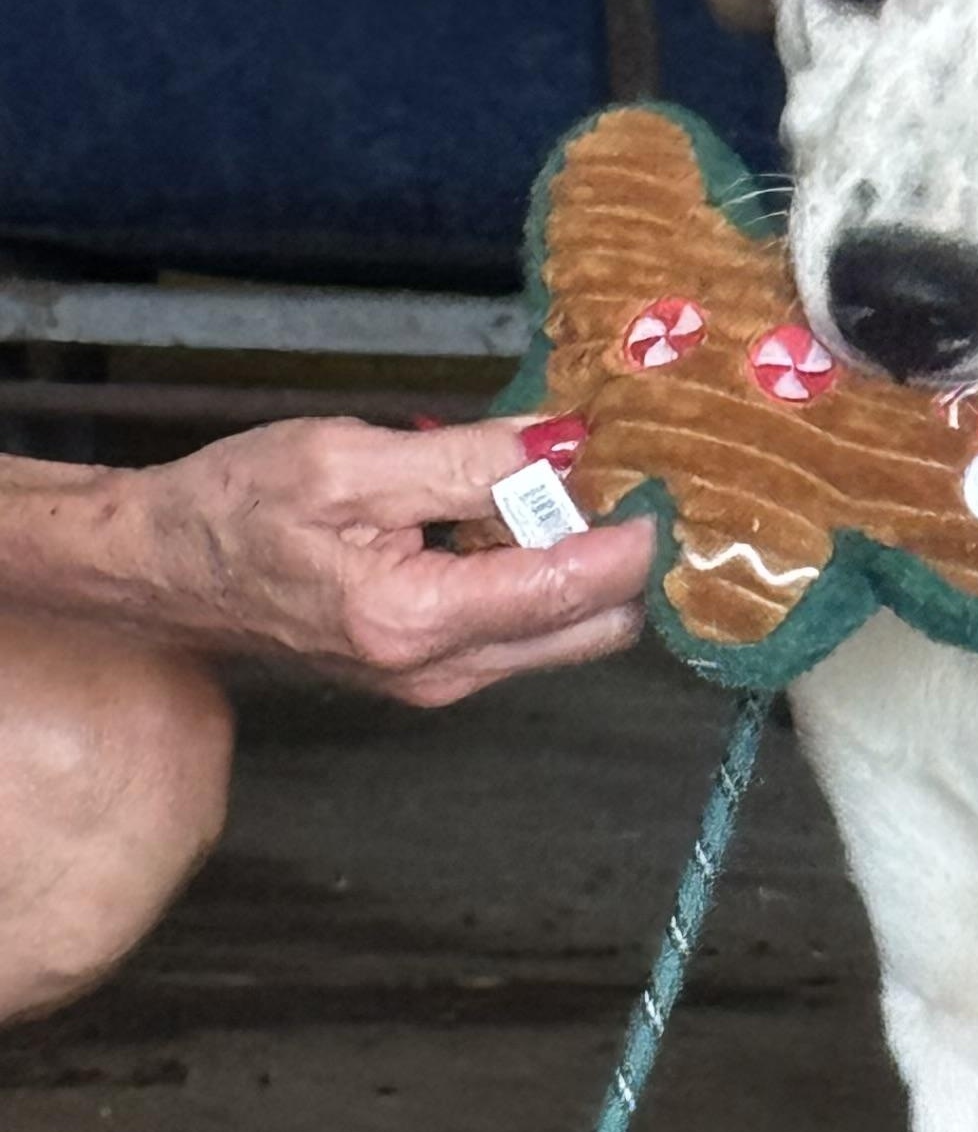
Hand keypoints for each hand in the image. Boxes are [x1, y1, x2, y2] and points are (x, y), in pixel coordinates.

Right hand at [116, 418, 654, 706]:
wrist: (164, 570)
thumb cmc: (237, 506)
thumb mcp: (349, 459)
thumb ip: (467, 459)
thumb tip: (563, 446)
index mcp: (418, 619)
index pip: (571, 589)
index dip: (631, 539)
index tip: (660, 487)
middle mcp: (444, 673)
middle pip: (593, 628)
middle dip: (616, 558)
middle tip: (610, 481)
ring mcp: (444, 685)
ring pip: (567, 635)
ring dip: (579, 567)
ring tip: (552, 491)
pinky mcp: (439, 677)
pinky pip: (525, 633)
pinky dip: (539, 580)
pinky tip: (507, 524)